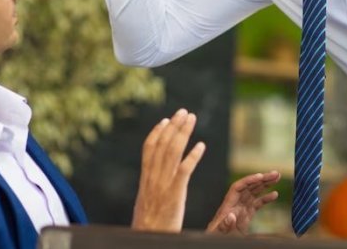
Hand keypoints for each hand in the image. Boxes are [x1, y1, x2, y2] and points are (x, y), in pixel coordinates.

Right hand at [131, 109, 204, 231]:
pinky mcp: (175, 194)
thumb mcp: (145, 201)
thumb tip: (152, 179)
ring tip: (192, 118)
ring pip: (173, 152)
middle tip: (183, 111)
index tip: (165, 120)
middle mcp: (153, 178)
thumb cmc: (147, 226)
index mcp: (145, 179)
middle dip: (174, 126)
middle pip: (163, 145)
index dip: (157, 132)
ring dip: (183, 132)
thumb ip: (150, 188)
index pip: (149, 149)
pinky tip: (201, 145)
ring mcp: (164, 185)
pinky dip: (193, 156)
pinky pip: (184, 170)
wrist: (148, 239)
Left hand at [206, 171, 280, 234]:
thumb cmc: (215, 236)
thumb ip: (224, 224)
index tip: (261, 176)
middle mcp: (235, 204)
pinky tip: (275, 194)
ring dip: (265, 184)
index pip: (238, 187)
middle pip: (249, 187)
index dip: (249, 180)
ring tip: (276, 177)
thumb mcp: (218, 232)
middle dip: (262, 179)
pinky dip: (266, 199)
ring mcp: (241, 209)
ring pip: (254, 192)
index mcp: (227, 205)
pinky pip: (257, 204)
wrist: (216, 243)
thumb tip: (231, 216)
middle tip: (275, 173)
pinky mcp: (246, 215)